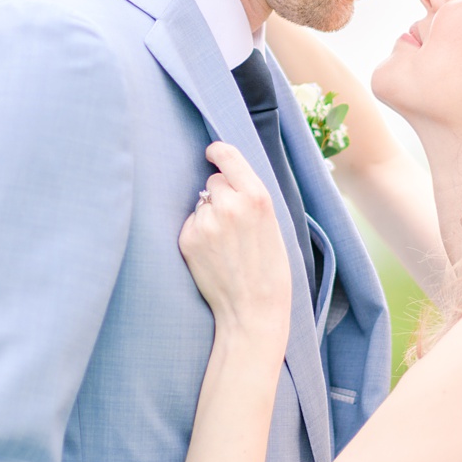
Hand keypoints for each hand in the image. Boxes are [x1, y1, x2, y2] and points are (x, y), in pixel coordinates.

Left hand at [178, 142, 291, 345]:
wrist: (253, 310)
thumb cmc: (269, 269)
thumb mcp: (273, 225)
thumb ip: (251, 198)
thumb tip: (226, 176)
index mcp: (257, 198)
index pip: (229, 157)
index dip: (218, 152)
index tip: (212, 152)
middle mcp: (229, 205)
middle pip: (214, 181)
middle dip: (221, 194)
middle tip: (235, 224)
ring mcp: (206, 222)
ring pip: (202, 202)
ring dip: (209, 214)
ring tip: (225, 244)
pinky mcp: (188, 238)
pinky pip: (191, 222)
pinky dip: (198, 232)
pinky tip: (213, 253)